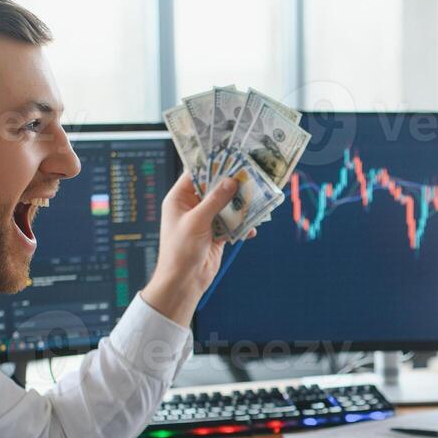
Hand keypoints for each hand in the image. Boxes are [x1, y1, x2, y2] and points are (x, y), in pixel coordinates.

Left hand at [141, 172, 250, 325]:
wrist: (184, 283)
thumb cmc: (180, 251)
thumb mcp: (197, 221)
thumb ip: (214, 201)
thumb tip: (231, 181)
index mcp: (179, 199)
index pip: (195, 173)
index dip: (211, 163)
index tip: (230, 154)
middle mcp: (192, 207)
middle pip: (214, 187)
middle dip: (231, 183)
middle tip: (250, 173)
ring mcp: (205, 220)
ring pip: (226, 205)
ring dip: (240, 204)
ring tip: (257, 197)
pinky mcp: (217, 234)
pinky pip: (233, 224)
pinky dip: (243, 225)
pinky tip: (252, 228)